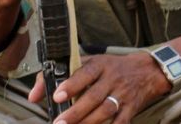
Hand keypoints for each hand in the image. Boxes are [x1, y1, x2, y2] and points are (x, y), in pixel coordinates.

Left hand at [28, 52, 170, 122]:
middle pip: (92, 97)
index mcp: (99, 65)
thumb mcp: (89, 62)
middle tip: (59, 122)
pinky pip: (120, 122)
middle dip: (75, 112)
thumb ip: (60, 76)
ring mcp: (122, 95)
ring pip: (105, 111)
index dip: (71, 85)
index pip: (84, 74)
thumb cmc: (111, 66)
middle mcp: (111, 79)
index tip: (57, 96)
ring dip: (88, 122)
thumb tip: (34, 95)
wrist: (147, 70)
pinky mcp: (131, 109)